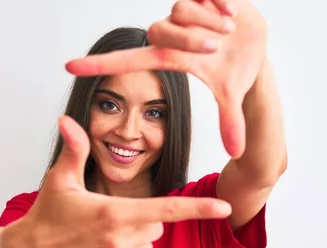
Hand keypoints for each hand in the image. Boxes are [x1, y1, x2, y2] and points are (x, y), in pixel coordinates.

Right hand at [1, 116, 231, 247]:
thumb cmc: (45, 213)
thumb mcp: (60, 180)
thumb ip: (74, 149)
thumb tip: (67, 119)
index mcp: (114, 214)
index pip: (166, 211)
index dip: (199, 209)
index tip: (225, 208)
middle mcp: (119, 243)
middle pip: (156, 227)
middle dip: (142, 219)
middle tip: (109, 217)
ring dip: (132, 241)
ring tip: (98, 237)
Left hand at [64, 0, 267, 158]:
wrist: (257, 42)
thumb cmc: (235, 68)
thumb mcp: (231, 94)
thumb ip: (230, 121)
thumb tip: (236, 153)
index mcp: (170, 56)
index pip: (128, 60)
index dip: (100, 65)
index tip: (69, 67)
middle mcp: (171, 32)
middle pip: (161, 30)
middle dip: (191, 40)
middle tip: (217, 48)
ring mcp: (184, 10)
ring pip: (181, 9)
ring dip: (209, 23)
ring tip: (229, 31)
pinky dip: (221, 4)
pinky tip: (233, 15)